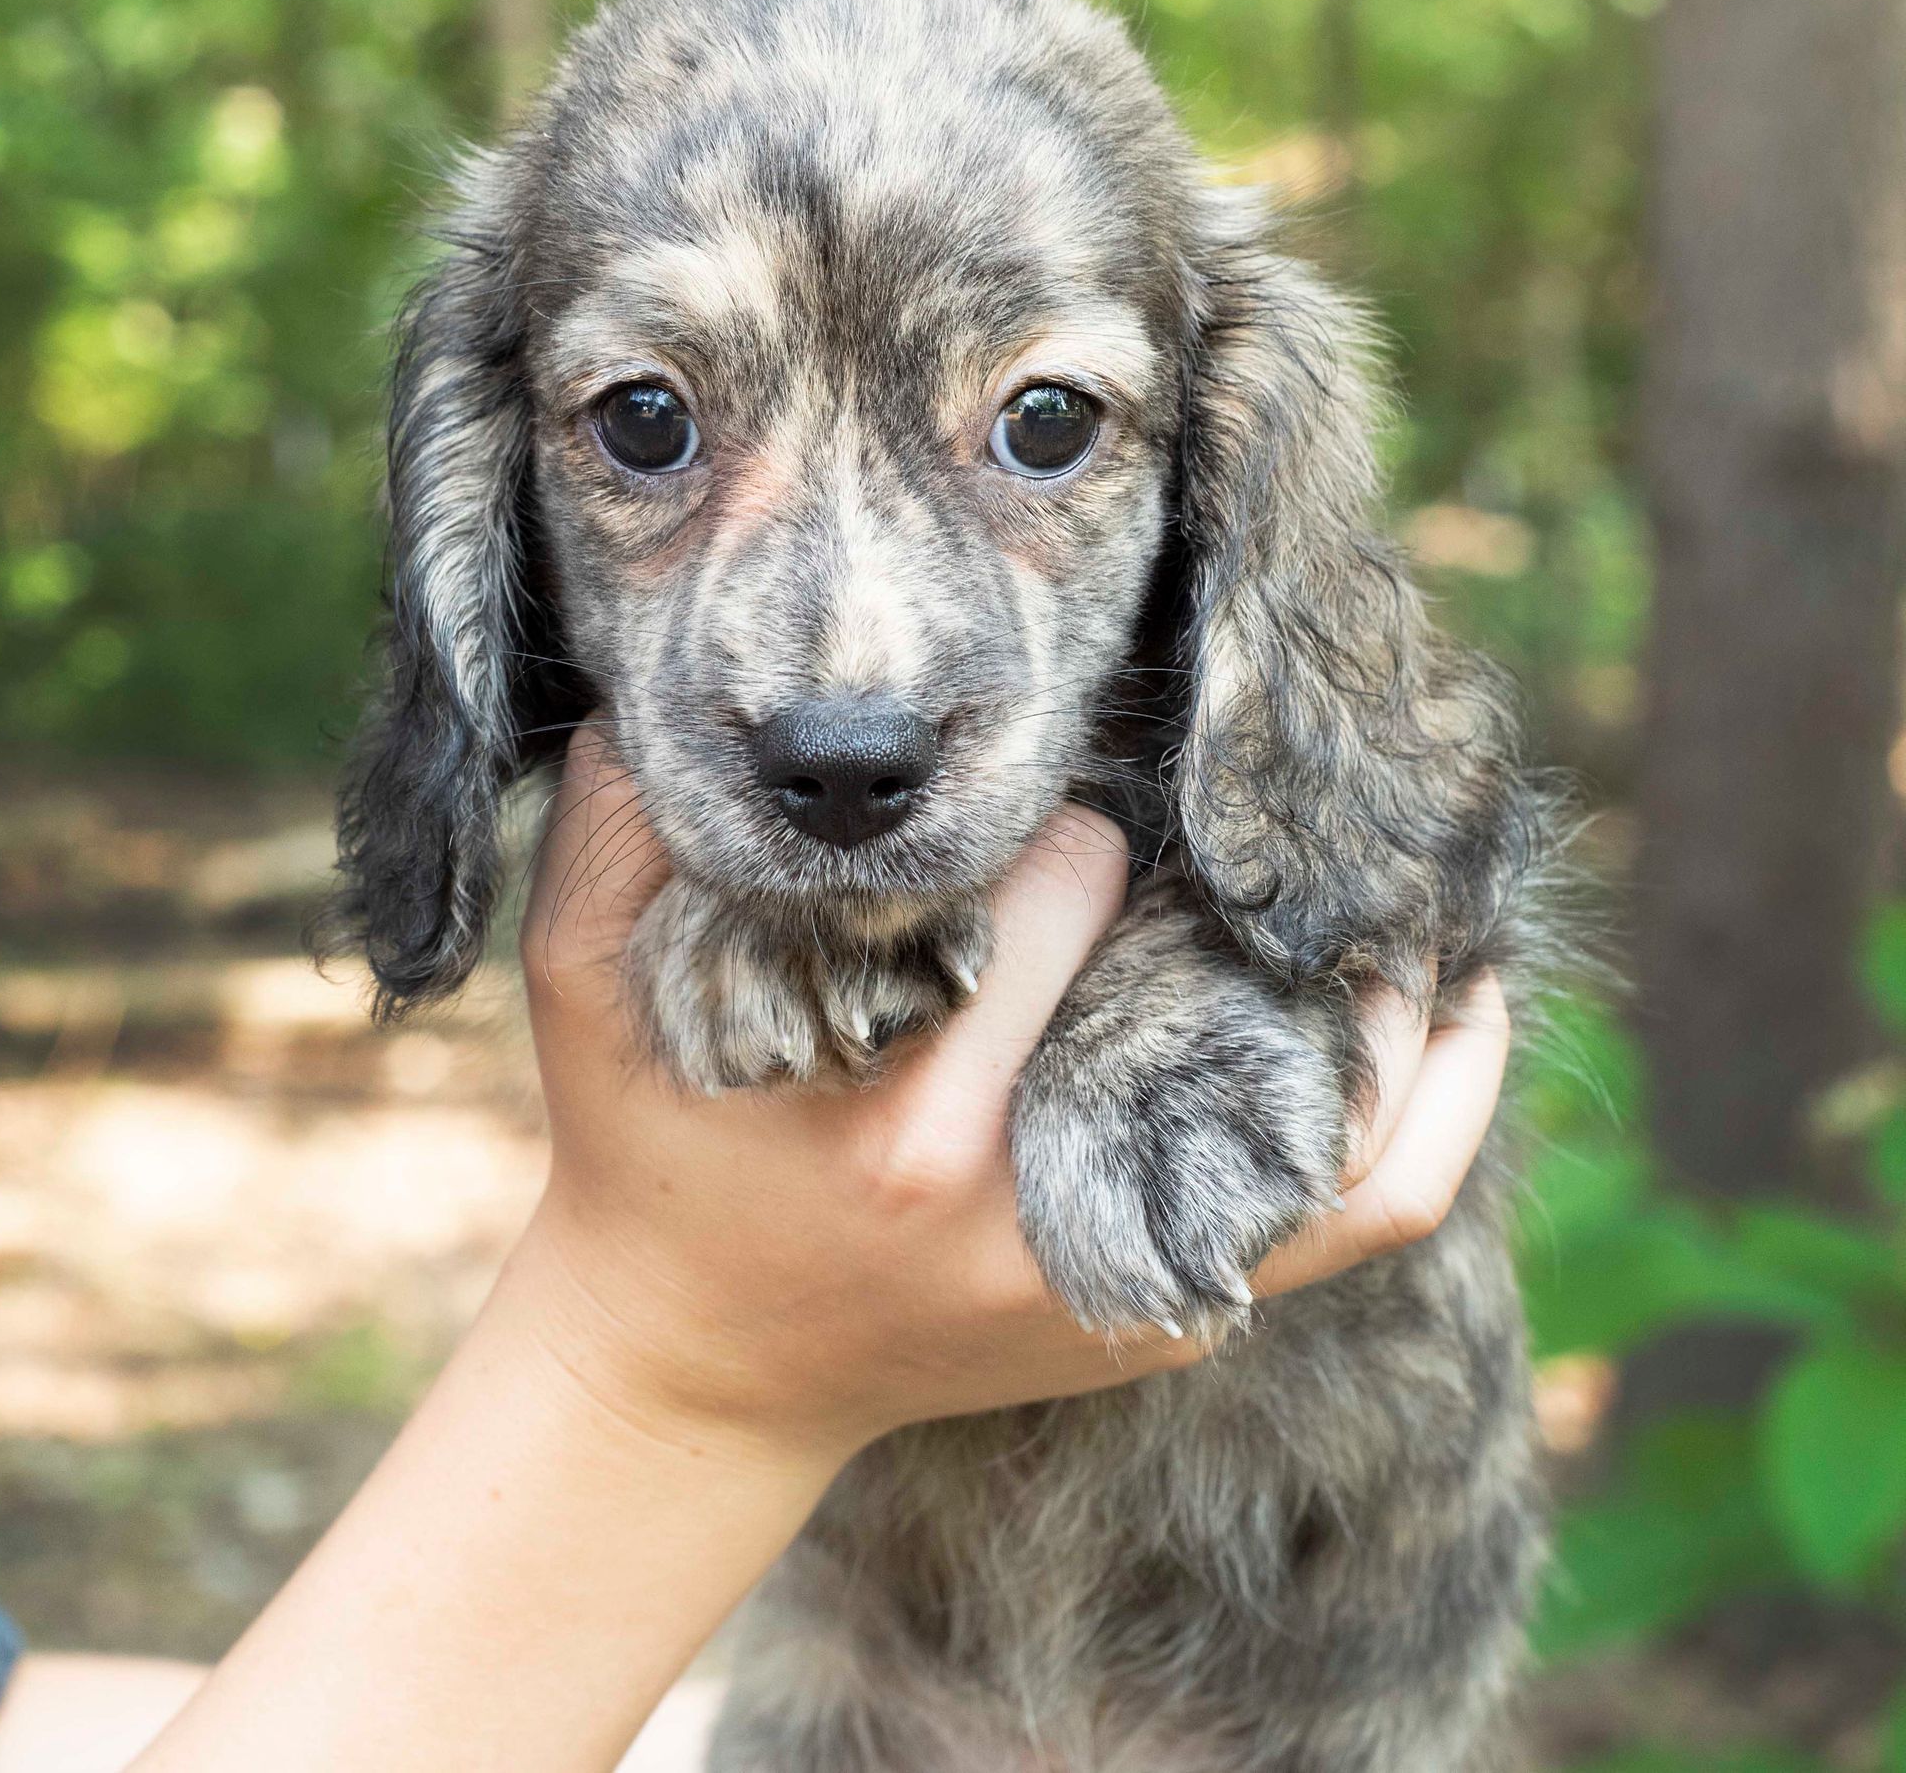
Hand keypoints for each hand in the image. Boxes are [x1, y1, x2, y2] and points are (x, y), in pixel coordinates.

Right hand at [511, 724, 1512, 1469]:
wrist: (695, 1366)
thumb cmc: (652, 1150)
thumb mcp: (583, 987)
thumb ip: (611, 830)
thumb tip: (655, 678)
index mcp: (901, 1111)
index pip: (1053, 884)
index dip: (1062, 793)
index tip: (1059, 746)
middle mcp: (1032, 1200)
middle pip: (1189, 963)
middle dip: (1189, 854)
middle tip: (1216, 777)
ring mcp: (1126, 1269)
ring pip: (1343, 1113)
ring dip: (1394, 975)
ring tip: (1408, 858)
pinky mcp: (1176, 1308)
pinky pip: (1371, 1211)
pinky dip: (1444, 1103)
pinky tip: (1460, 1000)